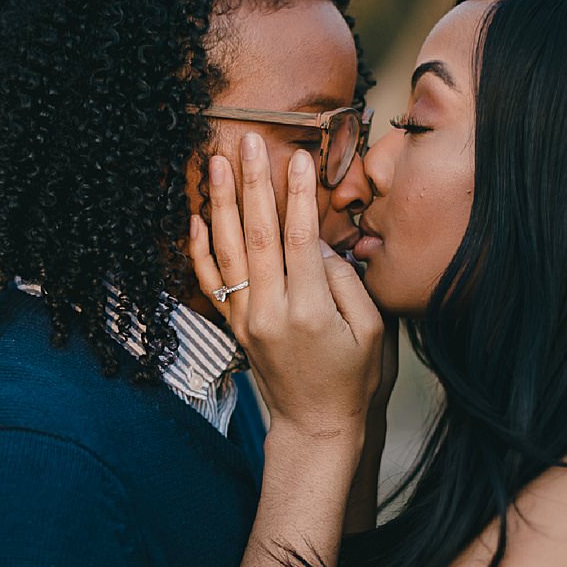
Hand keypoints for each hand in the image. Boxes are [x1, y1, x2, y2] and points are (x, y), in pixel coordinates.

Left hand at [189, 135, 383, 445]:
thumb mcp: (370, 331)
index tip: (297, 156)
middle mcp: (271, 312)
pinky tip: (196, 217)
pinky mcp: (234, 326)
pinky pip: (210, 282)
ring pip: (227, 251)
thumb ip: (345, 282)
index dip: (297, 194)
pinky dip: (199, 249)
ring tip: (216, 163)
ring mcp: (246, 319)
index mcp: (310, 310)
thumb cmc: (353, 378)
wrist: (315, 425)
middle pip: (257, 234)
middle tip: (248, 141)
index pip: (299, 239)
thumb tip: (316, 243)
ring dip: (220, 203)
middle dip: (253, 183)